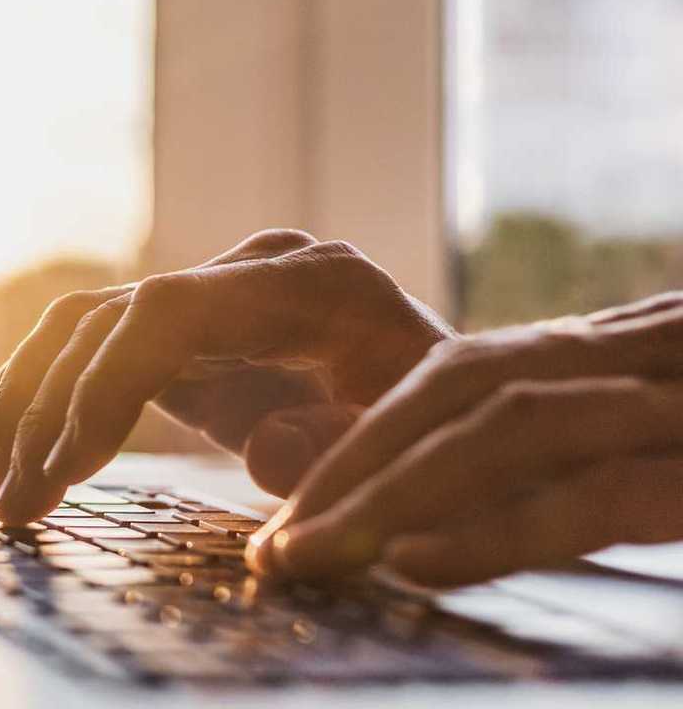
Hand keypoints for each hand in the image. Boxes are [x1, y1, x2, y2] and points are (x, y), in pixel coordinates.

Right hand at [0, 229, 451, 524]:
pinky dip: (53, 393)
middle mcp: (254, 270)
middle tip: (9, 504)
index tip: (63, 472)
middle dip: (47, 413)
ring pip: (90, 325)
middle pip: (113, 319)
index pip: (167, 314)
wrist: (458, 398)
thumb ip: (340, 448)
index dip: (101, 389)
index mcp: (310, 286)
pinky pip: (104, 345)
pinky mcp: (199, 325)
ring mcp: (221, 291)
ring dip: (30, 402)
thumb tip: (260, 450)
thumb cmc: (439, 429)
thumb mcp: (406, 448)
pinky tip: (14, 443)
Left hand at [247, 292, 682, 586]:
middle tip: (273, 551)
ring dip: (390, 493)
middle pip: (461, 389)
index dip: (360, 441)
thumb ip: (534, 462)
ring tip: (306, 555)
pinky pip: (598, 494)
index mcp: (610, 353)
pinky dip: (496, 528)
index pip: (458, 377)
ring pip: (507, 425)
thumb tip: (380, 490)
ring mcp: (676, 399)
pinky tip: (412, 562)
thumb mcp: (632, 440)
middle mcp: (634, 356)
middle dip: (350, 467)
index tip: (289, 520)